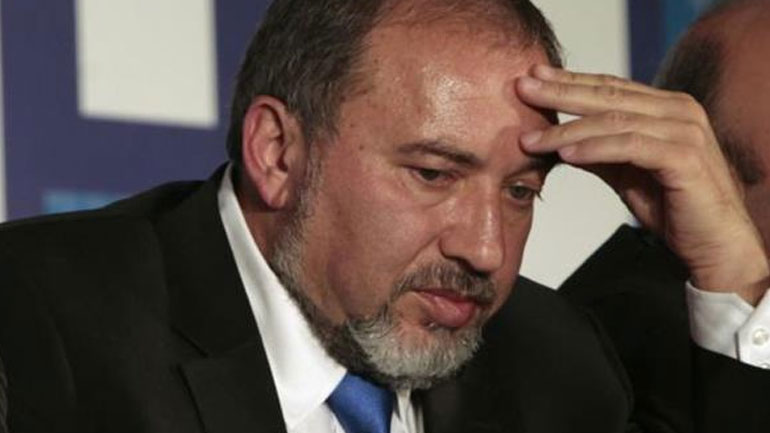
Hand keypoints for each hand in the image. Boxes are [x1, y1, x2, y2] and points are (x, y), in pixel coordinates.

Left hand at [517, 65, 768, 304]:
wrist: (713, 243)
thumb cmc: (672, 205)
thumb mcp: (624, 172)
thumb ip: (597, 151)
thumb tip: (559, 139)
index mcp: (665, 107)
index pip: (609, 87)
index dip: (569, 81)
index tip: (531, 78)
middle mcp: (678, 111)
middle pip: (608, 96)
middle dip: (560, 92)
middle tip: (521, 88)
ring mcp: (685, 131)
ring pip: (614, 120)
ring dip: (567, 128)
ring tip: (530, 138)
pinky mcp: (684, 157)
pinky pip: (630, 146)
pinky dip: (595, 148)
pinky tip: (565, 153)